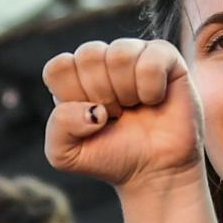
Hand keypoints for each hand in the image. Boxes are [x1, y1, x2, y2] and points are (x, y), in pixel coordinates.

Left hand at [42, 39, 202, 189]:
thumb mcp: (66, 154)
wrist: (154, 169)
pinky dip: (151, 89)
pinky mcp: (165, 55)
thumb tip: (93, 108)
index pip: (58, 67)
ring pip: (120, 54)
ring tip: (132, 107)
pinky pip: (152, 60)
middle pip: (89, 55)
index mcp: (70, 77)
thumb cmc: (110, 157)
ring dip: (126, 92)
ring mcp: (132, 54)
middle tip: (114, 115)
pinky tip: (153, 100)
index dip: (73, 96)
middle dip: (101, 95)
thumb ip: (59, 127)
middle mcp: (100, 60)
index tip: (88, 117)